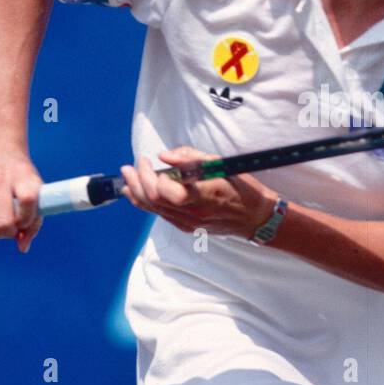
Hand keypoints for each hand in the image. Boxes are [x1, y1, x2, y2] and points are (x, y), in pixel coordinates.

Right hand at [0, 143, 43, 253]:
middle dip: (11, 232)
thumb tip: (22, 247)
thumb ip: (34, 222)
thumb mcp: (35, 190)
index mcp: (23, 176)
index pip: (27, 202)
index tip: (26, 220)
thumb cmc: (20, 176)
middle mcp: (0, 179)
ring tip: (2, 223)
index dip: (27, 220)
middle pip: (4, 223)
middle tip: (13, 226)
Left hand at [120, 147, 277, 239]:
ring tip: (127, 177)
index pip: (167, 192)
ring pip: (153, 209)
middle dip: (137, 181)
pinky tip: (136, 193)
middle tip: (131, 166)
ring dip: (136, 192)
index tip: (148, 160)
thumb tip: (164, 156)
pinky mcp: (187, 228)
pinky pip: (160, 215)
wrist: (256, 217)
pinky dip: (145, 203)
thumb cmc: (242, 188)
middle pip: (154, 200)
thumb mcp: (221, 164)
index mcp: (204, 195)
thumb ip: (191, 158)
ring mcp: (190, 223)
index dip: (151, 176)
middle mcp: (194, 213)